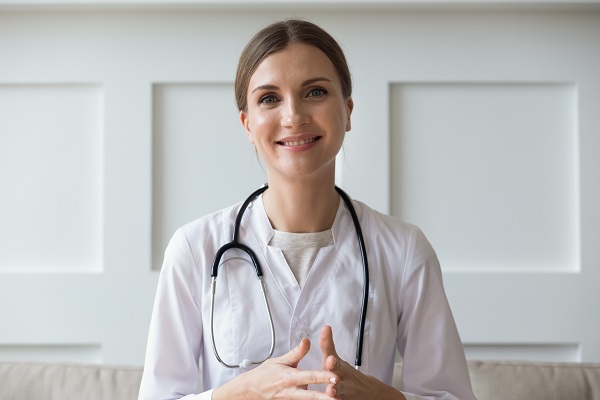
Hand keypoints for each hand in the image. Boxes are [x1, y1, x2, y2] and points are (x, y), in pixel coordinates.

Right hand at [212, 338, 338, 399]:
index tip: (336, 376)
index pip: (310, 376)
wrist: (250, 389)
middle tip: (339, 397)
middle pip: (311, 396)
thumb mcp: (280, 360)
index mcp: (289, 377)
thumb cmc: (266, 374)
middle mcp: (290, 391)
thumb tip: (307, 341)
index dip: (323, 377)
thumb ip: (296, 353)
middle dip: (326, 397)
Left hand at [320, 325, 405, 399]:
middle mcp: (344, 382)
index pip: (336, 364)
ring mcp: (345, 394)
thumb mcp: (336, 359)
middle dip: (335, 384)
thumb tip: (325, 326)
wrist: (369, 392)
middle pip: (340, 384)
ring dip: (335, 394)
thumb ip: (328, 345)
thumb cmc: (345, 373)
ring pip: (340, 395)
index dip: (333, 363)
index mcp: (340, 369)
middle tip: (330, 386)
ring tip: (330, 393)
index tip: (330, 360)